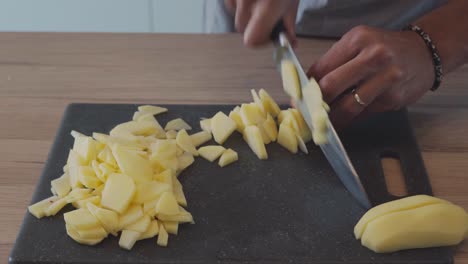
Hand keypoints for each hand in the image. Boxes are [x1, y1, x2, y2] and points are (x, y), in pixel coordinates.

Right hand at [225, 0, 298, 46]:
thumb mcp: (292, 0)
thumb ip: (288, 23)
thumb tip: (289, 42)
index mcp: (268, 6)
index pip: (251, 40)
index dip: (259, 41)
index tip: (269, 35)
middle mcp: (247, 0)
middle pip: (241, 27)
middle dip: (253, 25)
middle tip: (267, 16)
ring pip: (235, 12)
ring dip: (246, 10)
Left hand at [307, 25, 434, 127]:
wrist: (424, 53)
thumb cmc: (385, 49)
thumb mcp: (359, 44)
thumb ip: (335, 62)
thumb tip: (309, 88)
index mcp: (357, 40)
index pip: (322, 67)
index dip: (306, 87)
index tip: (298, 98)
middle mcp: (373, 56)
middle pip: (331, 86)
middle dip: (314, 104)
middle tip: (306, 114)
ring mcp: (386, 78)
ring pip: (348, 105)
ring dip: (331, 119)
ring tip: (322, 124)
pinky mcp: (393, 98)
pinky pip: (364, 113)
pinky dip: (350, 119)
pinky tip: (343, 122)